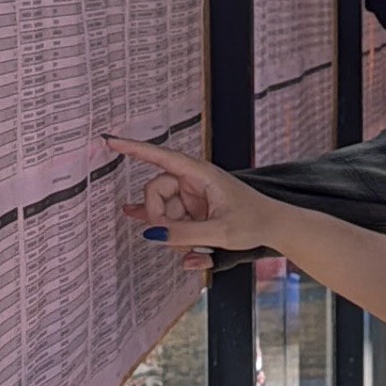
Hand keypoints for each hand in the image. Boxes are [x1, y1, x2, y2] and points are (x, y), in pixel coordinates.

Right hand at [105, 138, 267, 252]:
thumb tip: (152, 233)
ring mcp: (191, 195)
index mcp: (201, 174)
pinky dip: (158, 222)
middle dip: (157, 216)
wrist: (274, 227)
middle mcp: (193, 180)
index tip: (112, 141)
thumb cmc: (254, 221)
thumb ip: (184, 234)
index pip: (161, 157)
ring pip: (161, 209)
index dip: (135, 149)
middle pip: (155, 190)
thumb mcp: (221, 232)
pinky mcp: (192, 209)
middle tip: (173, 237)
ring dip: (169, 229)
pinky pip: (168, 216)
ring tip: (192, 244)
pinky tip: (132, 214)